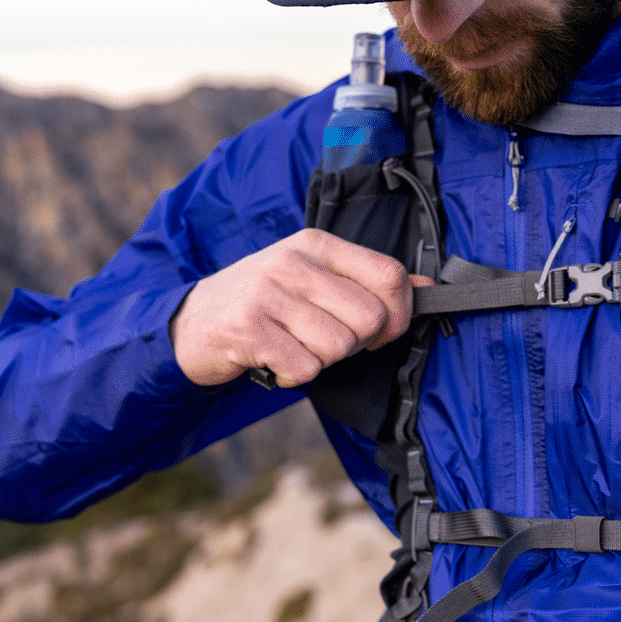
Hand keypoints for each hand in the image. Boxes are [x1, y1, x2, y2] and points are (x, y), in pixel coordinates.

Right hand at [170, 229, 428, 387]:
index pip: (388, 275)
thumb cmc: (262, 302)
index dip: (398, 314)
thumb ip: (366, 281)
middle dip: (356, 344)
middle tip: (324, 340)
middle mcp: (292, 263)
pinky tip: (275, 361)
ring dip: (322, 360)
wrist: (191, 323)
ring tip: (294, 346)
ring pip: (339, 347)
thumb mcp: (311, 278)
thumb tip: (428, 289)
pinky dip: (294, 377)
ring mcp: (268, 294)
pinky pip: (305, 369)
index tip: (381, 330)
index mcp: (315, 244)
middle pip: (369, 318)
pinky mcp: (249, 330)